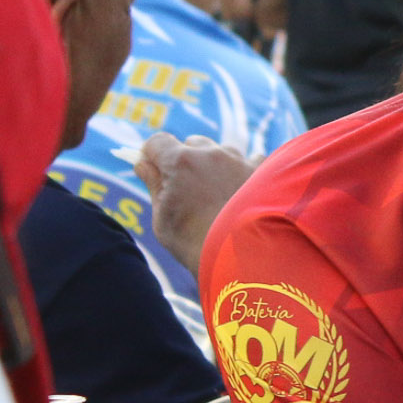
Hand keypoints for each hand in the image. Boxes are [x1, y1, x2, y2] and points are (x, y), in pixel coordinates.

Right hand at [135, 133, 256, 273]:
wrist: (241, 260)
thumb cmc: (194, 243)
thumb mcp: (163, 218)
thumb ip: (153, 185)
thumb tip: (142, 164)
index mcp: (180, 161)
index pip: (157, 142)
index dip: (152, 154)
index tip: (152, 168)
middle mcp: (210, 153)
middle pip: (191, 144)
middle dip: (185, 160)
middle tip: (186, 188)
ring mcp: (238, 160)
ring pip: (221, 151)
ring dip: (215, 165)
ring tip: (217, 195)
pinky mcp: (261, 172)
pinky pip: (251, 160)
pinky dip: (244, 171)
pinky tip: (243, 191)